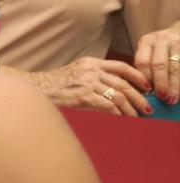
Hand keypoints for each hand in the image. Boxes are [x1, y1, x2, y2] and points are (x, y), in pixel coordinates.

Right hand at [32, 57, 151, 116]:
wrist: (34, 89)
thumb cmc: (53, 86)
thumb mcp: (75, 74)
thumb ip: (94, 77)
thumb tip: (115, 92)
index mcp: (90, 63)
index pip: (121, 67)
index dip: (138, 77)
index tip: (147, 86)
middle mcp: (91, 70)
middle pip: (124, 83)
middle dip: (139, 97)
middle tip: (147, 108)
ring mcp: (87, 82)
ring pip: (118, 95)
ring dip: (130, 108)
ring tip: (136, 117)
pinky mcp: (83, 95)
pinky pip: (108, 105)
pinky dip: (117, 113)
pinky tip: (121, 119)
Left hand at [133, 25, 179, 104]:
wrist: (179, 32)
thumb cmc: (160, 48)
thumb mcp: (149, 51)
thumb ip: (146, 67)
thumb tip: (144, 93)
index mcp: (146, 42)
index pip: (142, 62)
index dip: (145, 78)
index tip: (147, 93)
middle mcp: (161, 40)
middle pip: (159, 64)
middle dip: (161, 83)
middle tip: (162, 98)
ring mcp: (177, 42)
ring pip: (176, 66)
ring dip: (175, 84)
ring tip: (173, 98)